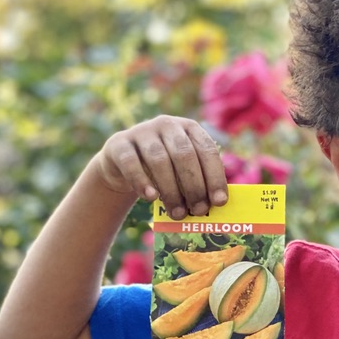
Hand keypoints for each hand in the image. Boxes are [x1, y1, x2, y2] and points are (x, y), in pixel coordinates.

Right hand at [95, 116, 227, 218]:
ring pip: (159, 160)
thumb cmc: (163, 171)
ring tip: (177, 213)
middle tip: (198, 211)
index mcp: (189, 128)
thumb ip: (198, 180)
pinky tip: (151, 197)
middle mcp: (167, 125)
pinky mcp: (119, 144)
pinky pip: (131, 163)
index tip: (220, 201)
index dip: (215, 177)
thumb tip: (215, 204)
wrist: (122, 165)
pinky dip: (142, 181)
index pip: (207, 150)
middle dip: (194, 186)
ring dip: (171, 190)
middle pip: (184, 155)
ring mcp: (142, 132)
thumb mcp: (182, 170)